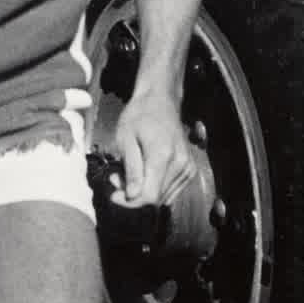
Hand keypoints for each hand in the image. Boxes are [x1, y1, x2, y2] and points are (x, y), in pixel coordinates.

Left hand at [113, 92, 196, 208]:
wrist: (160, 100)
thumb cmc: (139, 114)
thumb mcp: (126, 137)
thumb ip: (131, 168)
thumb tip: (132, 196)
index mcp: (163, 154)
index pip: (149, 196)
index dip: (130, 202)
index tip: (114, 195)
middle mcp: (180, 164)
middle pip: (156, 198)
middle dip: (134, 195)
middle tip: (117, 179)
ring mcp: (188, 167)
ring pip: (163, 198)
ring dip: (144, 192)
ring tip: (129, 173)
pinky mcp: (190, 169)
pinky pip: (171, 191)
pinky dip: (156, 188)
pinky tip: (144, 173)